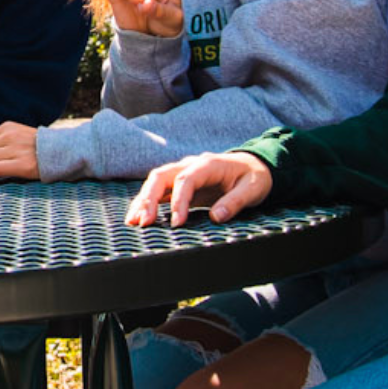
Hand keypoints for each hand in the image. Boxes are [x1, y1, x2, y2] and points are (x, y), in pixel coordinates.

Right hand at [126, 151, 271, 225]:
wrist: (255, 166)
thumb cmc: (255, 177)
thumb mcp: (253, 189)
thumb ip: (235, 202)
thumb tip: (215, 217)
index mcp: (207, 164)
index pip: (185, 180)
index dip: (178, 202)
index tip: (177, 224)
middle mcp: (190, 165)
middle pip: (161, 176)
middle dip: (149, 198)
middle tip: (144, 222)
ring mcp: (183, 173)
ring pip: (155, 182)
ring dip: (142, 201)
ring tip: (132, 222)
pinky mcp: (181, 184)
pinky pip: (159, 191)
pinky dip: (147, 202)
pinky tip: (138, 217)